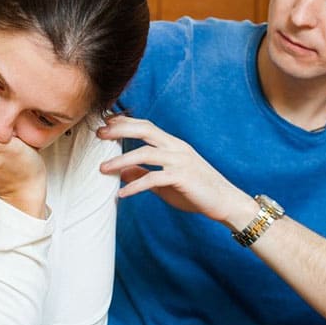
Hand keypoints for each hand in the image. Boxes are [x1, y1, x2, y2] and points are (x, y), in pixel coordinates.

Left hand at [97, 115, 254, 225]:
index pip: (146, 126)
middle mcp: (176, 147)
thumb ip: (145, 174)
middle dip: (119, 129)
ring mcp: (180, 161)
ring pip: (145, 153)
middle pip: (144, 129)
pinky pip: (153, 178)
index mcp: (173, 144)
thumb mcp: (166, 182)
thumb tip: (122, 173)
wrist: (226, 202)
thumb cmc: (197, 191)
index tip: (104, 123)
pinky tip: (121, 194)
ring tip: (102, 168)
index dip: (125, 122)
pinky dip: (135, 186)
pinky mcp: (183, 177)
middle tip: (98, 134)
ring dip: (121, 160)